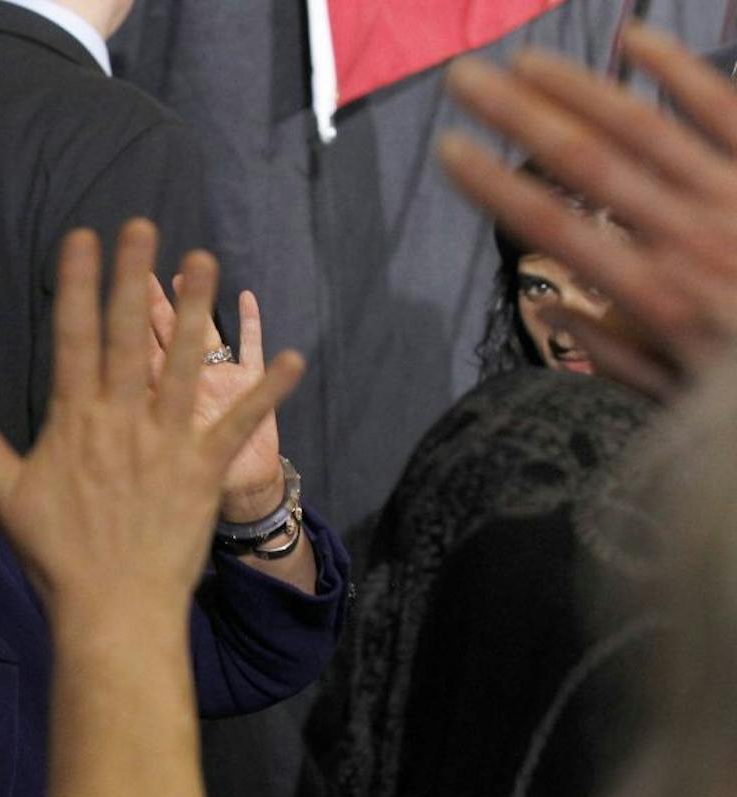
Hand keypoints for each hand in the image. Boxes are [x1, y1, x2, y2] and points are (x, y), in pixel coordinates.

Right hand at [0, 219, 303, 615]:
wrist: (112, 611)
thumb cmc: (57, 557)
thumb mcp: (8, 496)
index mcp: (75, 422)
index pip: (74, 339)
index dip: (78, 285)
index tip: (82, 237)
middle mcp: (121, 422)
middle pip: (128, 337)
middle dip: (133, 278)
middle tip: (143, 226)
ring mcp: (166, 443)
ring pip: (183, 365)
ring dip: (196, 312)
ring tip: (205, 260)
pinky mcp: (204, 470)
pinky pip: (240, 424)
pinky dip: (267, 392)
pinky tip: (293, 358)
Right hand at [438, 22, 736, 398]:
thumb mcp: (681, 398)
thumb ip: (618, 357)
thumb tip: (558, 310)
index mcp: (654, 295)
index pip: (552, 226)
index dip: (494, 184)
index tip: (448, 151)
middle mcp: (687, 235)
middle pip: (585, 161)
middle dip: (517, 116)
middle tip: (463, 78)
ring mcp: (733, 197)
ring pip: (644, 127)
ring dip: (578, 87)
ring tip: (525, 60)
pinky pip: (726, 110)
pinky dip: (680, 72)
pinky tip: (634, 38)